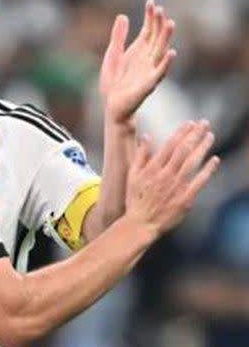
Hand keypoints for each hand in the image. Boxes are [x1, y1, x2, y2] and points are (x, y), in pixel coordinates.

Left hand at [100, 0, 176, 124]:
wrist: (111, 105)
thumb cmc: (114, 82)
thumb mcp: (113, 55)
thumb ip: (118, 37)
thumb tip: (123, 16)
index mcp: (139, 51)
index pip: (148, 30)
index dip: (150, 17)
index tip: (151, 2)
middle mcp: (147, 58)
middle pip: (156, 37)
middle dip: (159, 23)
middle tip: (160, 9)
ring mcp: (150, 70)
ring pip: (161, 51)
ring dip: (166, 37)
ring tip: (171, 23)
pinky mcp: (149, 84)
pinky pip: (160, 72)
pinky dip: (166, 62)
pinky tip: (172, 52)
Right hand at [125, 121, 218, 235]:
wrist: (141, 223)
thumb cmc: (135, 200)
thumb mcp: (132, 176)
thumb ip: (140, 156)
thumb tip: (146, 138)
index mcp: (152, 168)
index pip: (169, 145)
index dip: (180, 132)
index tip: (189, 123)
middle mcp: (165, 175)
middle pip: (183, 150)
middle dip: (194, 135)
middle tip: (204, 123)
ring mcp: (176, 187)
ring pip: (192, 162)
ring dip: (202, 147)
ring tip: (210, 136)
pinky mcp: (185, 198)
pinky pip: (199, 182)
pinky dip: (207, 170)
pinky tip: (214, 159)